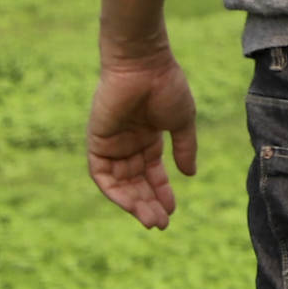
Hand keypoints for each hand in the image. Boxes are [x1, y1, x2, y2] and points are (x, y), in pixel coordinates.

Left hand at [89, 51, 200, 227]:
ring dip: (134, 203)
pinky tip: (131, 204)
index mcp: (148, 138)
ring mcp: (112, 143)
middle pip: (136, 182)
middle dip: (148, 204)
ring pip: (120, 183)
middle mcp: (128, 144)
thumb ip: (184, 149)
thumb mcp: (182, 122)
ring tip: (151, 220)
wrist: (144, 65)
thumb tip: (190, 174)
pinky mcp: (97, 142)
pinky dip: (114, 191)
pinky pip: (102, 174)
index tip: (172, 211)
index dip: (162, 192)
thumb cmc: (166, 86)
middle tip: (161, 223)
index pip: (152, 173)